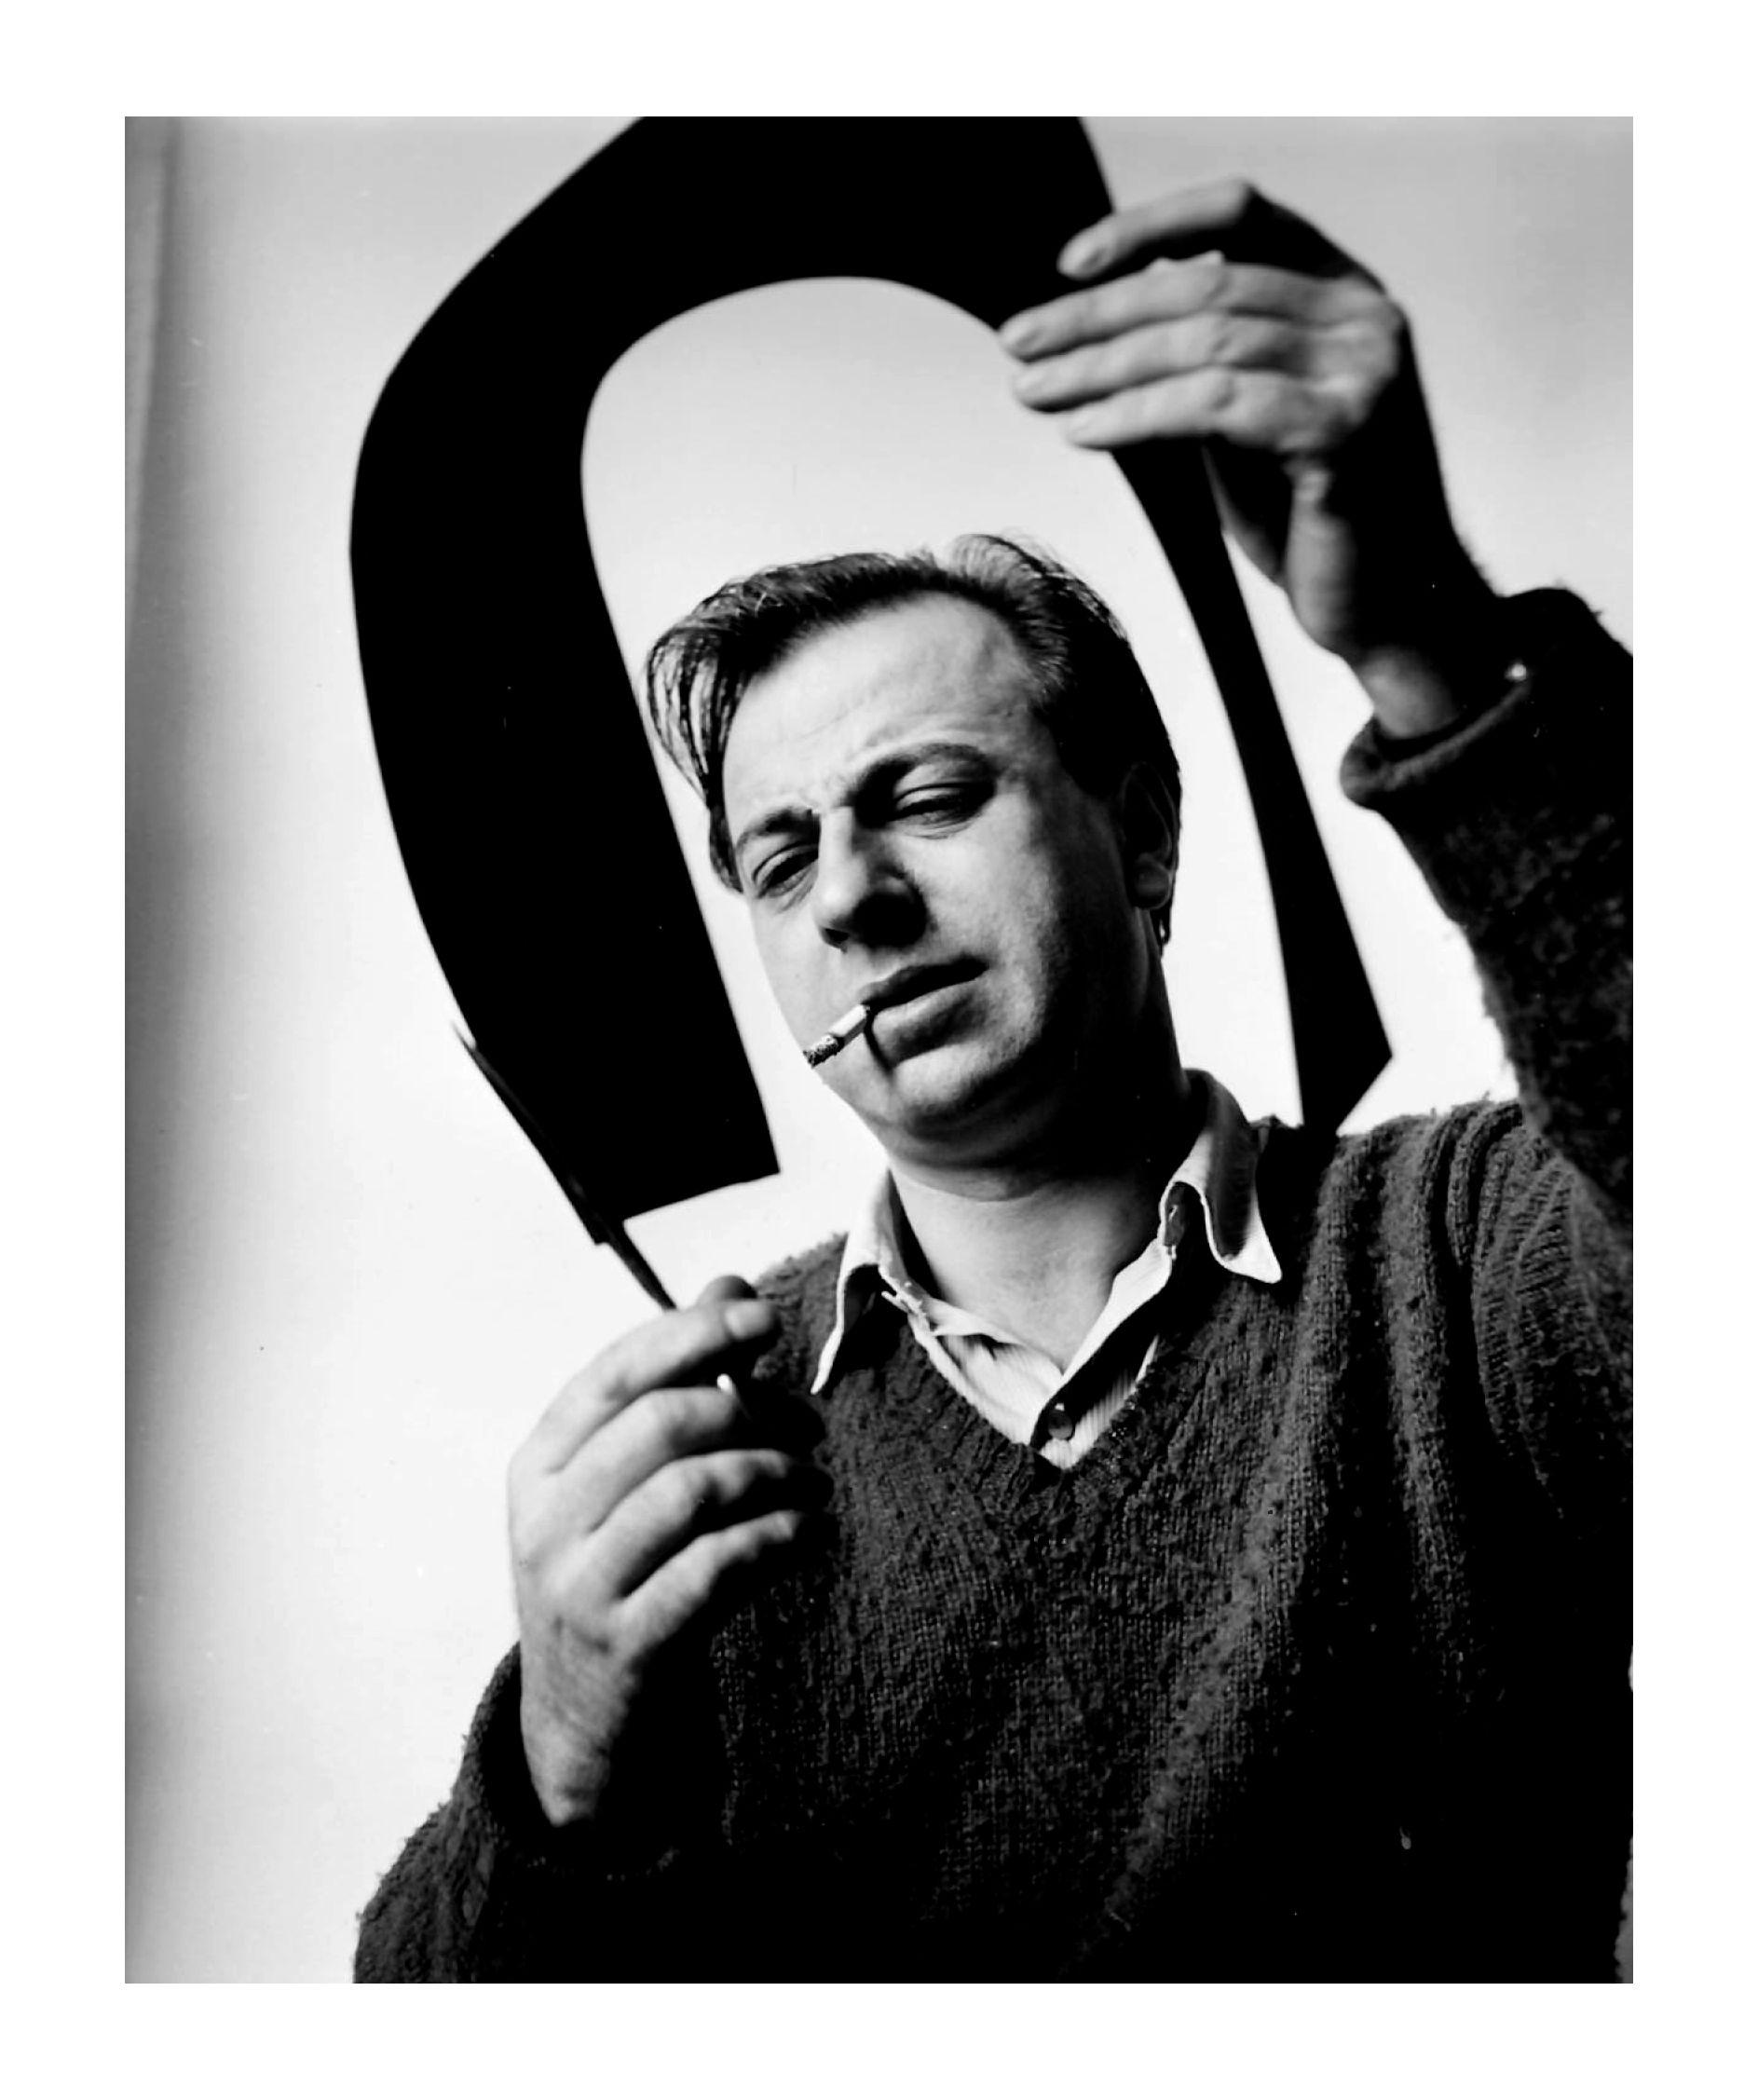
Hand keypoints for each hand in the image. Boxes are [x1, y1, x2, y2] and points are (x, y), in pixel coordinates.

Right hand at [508, 1276, 828, 1826]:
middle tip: (807, 1427)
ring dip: (772, 1473)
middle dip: (750, 1409)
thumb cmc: (621, 1574)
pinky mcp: (626, 1645)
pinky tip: (808, 1532)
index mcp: (539, 1463)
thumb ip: (679, 1381)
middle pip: (661, 1422)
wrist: (584, 1722)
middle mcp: (546, 1519)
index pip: (617, 1370)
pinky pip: (715, 1569)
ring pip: (691, 1490)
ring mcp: (579, 1585)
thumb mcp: (627, 1482)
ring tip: (813, 1483)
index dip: (695, 1331)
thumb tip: (730, 1283)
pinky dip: (777, 1537)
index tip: (764, 1318)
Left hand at [1001, 178, 1502, 733]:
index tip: (1068, 263)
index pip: (1242, 209)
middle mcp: (1364, 314)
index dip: (1150, 225)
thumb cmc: (1309, 515)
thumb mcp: (1246, 417)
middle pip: (1206, 280)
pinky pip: (1218, 405)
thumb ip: (1201, 359)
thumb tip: (1093, 323)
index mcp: (1342, 288)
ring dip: (1102, 367)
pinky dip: (1139, 414)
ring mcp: (1365, 370)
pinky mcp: (1347, 431)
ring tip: (1034, 391)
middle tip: (1018, 342)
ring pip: (1205, 341)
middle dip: (1097, 314)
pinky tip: (1084, 430)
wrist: (1390, 606)